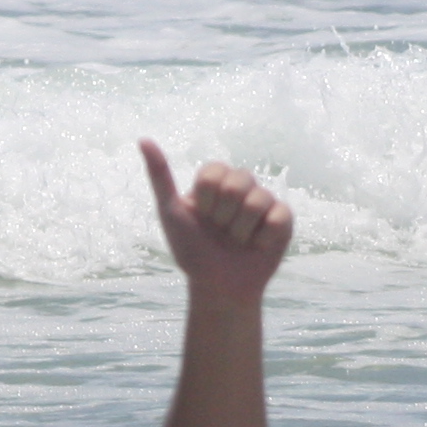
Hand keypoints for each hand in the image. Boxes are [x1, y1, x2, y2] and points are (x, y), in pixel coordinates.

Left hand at [142, 141, 291, 311]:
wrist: (218, 288)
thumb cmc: (193, 251)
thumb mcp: (170, 213)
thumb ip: (159, 176)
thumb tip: (143, 139)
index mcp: (215, 181)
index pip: (213, 172)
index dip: (206, 200)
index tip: (201, 217)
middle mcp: (240, 186)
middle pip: (238, 181)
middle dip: (224, 215)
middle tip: (221, 231)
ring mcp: (263, 201)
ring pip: (258, 199)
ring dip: (242, 229)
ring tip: (238, 241)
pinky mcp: (283, 220)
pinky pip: (279, 215)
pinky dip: (264, 237)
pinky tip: (258, 246)